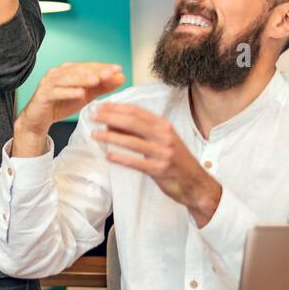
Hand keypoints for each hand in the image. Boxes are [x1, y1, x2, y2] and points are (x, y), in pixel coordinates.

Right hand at [14, 62, 123, 156]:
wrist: (39, 119)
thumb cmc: (60, 104)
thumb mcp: (85, 96)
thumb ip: (101, 87)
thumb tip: (120, 77)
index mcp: (68, 71)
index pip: (87, 66)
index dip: (102, 67)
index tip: (118, 69)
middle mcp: (57, 73)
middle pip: (78, 70)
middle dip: (95, 71)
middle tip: (110, 73)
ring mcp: (48, 83)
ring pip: (67, 78)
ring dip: (82, 79)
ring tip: (96, 80)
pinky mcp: (42, 95)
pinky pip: (56, 92)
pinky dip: (68, 92)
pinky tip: (80, 93)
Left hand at [93, 102, 221, 225]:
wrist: (195, 183)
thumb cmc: (174, 159)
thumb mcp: (159, 140)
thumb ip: (138, 131)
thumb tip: (110, 123)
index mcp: (164, 126)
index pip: (137, 111)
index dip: (116, 107)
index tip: (99, 106)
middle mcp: (164, 136)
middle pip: (133, 122)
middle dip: (110, 117)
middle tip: (93, 117)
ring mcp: (163, 152)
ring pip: (132, 141)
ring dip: (110, 137)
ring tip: (94, 135)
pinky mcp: (159, 169)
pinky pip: (136, 162)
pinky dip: (120, 158)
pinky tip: (108, 156)